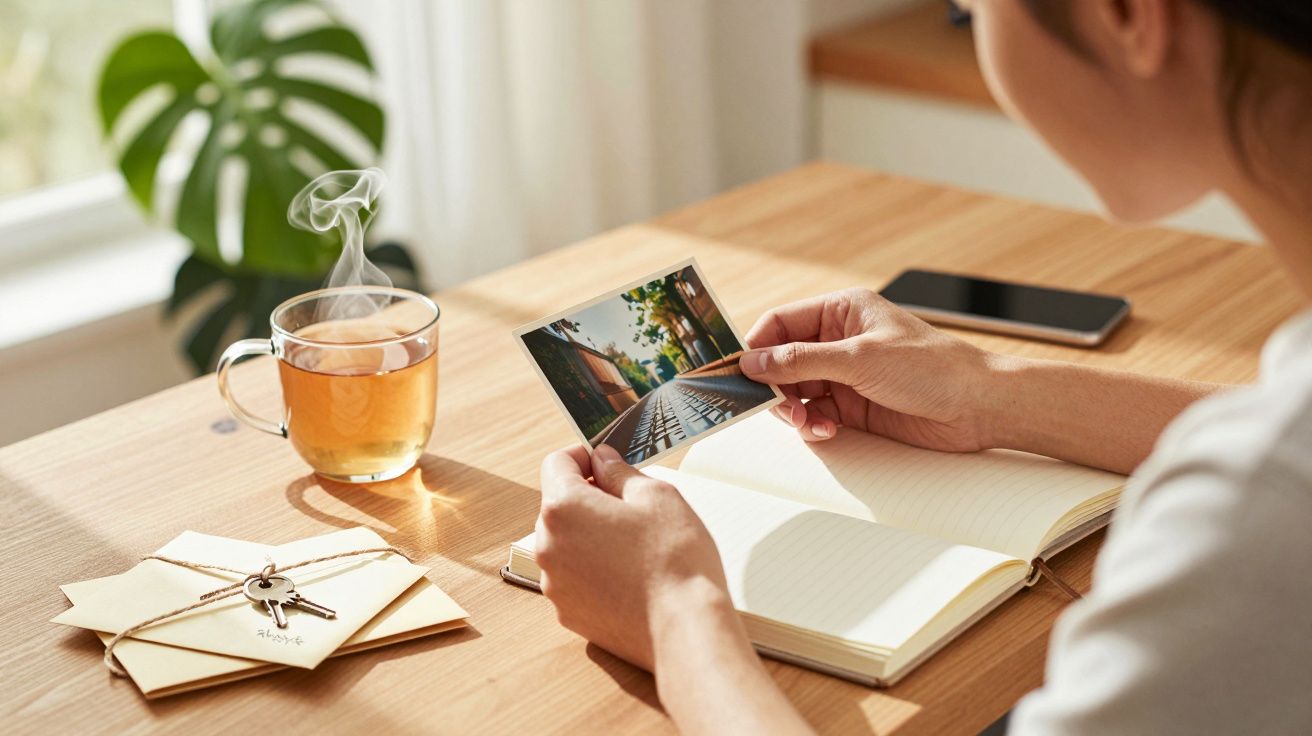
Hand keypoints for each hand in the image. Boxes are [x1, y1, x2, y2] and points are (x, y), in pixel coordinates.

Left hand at [535, 443, 733, 670]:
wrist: (683, 629)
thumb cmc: (674, 560)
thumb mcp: (656, 496)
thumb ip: (620, 472)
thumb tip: (603, 460)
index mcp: (564, 508)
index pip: (557, 463)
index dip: (583, 456)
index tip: (605, 462)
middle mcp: (548, 545)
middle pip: (559, 506)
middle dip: (589, 498)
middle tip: (631, 505)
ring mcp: (555, 584)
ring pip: (566, 543)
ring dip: (590, 536)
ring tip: (635, 546)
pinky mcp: (569, 613)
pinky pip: (574, 578)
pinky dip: (593, 570)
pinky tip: (629, 575)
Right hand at [742, 287, 1001, 451]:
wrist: (979, 407)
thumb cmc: (936, 368)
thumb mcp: (861, 358)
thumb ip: (802, 360)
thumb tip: (755, 361)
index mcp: (842, 311)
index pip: (781, 323)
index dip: (757, 347)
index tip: (739, 372)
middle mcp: (839, 341)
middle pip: (782, 361)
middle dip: (776, 386)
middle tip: (778, 407)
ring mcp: (845, 375)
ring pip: (795, 392)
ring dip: (794, 411)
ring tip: (809, 423)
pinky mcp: (853, 406)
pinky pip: (815, 415)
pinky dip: (813, 425)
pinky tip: (826, 430)